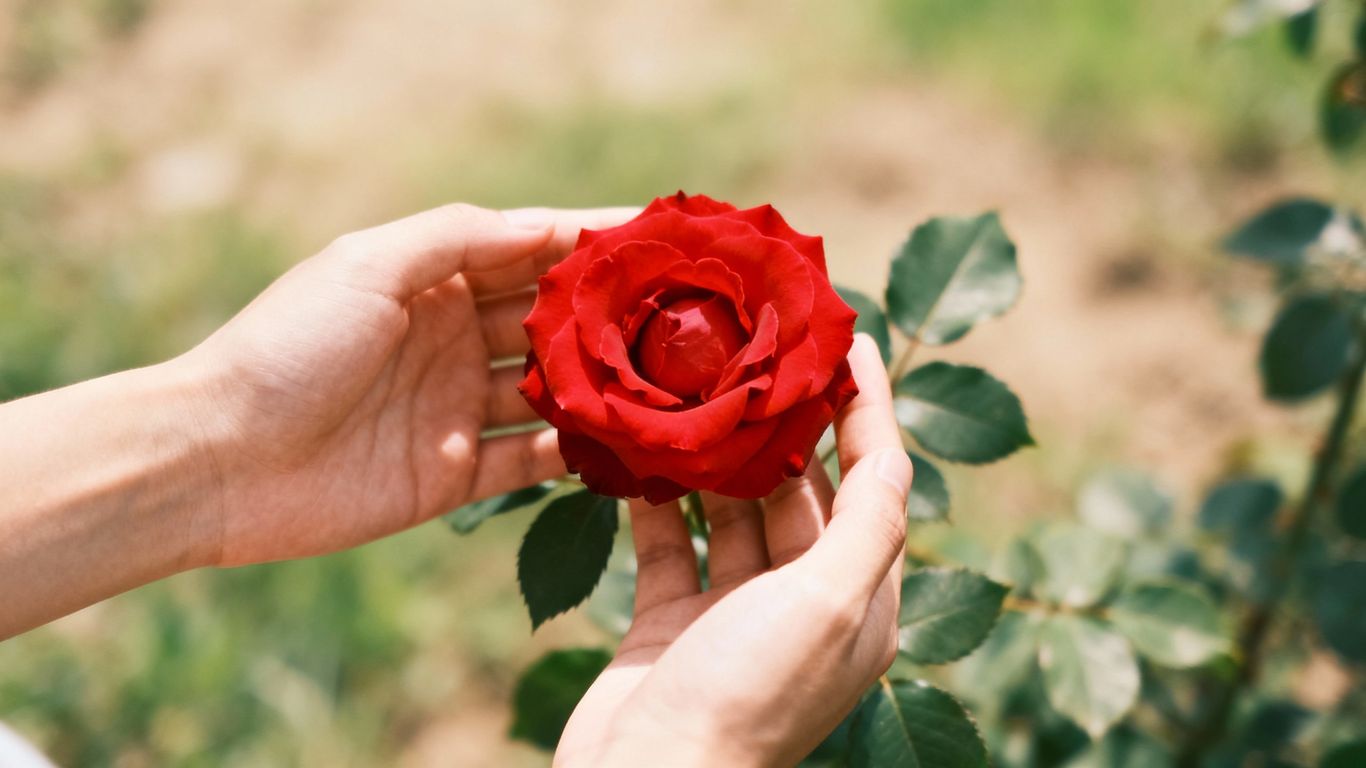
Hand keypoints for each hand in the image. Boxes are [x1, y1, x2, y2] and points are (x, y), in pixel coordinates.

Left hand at [181, 203, 636, 565]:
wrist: (221, 459)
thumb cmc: (289, 347)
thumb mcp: (369, 265)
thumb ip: (460, 237)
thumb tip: (549, 226)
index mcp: (432, 279)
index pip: (530, 251)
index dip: (592, 243)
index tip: (660, 240)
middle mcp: (453, 339)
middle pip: (551, 322)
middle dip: (614, 317)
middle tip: (689, 317)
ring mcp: (457, 408)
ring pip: (553, 392)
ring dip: (606, 386)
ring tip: (676, 383)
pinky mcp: (456, 474)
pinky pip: (532, 460)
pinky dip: (577, 453)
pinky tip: (628, 446)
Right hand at [555, 335, 912, 767]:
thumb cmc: (747, 695)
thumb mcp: (827, 604)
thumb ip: (867, 524)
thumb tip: (891, 447)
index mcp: (860, 602)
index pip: (878, 482)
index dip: (868, 409)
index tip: (849, 339)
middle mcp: (804, 603)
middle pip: (804, 490)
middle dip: (784, 421)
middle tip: (757, 346)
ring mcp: (734, 612)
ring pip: (734, 510)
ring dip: (718, 454)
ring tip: (695, 382)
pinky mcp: (672, 619)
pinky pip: (670, 541)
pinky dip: (658, 497)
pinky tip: (641, 448)